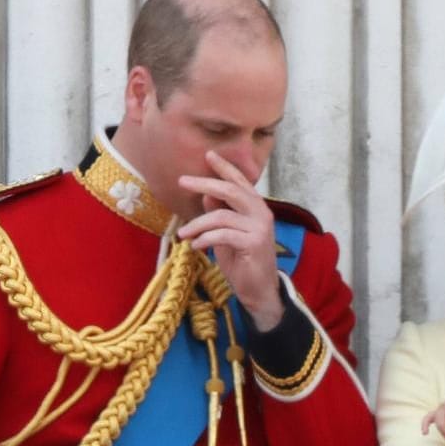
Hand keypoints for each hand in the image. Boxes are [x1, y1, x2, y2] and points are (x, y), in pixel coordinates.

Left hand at [177, 151, 282, 329]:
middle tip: (182, 181)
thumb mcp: (226, 235)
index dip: (225, 168)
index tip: (209, 155)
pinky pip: (222, 234)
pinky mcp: (253, 243)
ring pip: (221, 216)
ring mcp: (259, 228)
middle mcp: (262, 214)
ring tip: (183, 234)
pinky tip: (195, 246)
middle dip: (204, 184)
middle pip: (230, 191)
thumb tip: (207, 196)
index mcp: (257, 208)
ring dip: (197, 224)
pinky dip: (204, 239)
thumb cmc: (243, 262)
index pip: (240, 182)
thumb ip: (220, 215)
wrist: (259, 291)